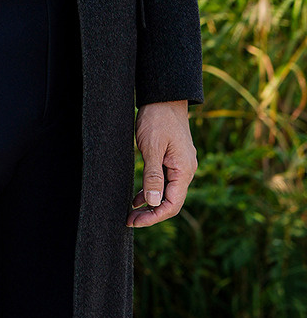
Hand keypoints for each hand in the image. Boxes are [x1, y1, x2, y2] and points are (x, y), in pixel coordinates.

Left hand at [126, 99, 197, 227]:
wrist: (164, 96)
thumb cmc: (157, 118)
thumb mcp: (151, 147)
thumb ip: (153, 176)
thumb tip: (153, 203)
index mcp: (183, 170)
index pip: (172, 204)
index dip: (154, 216)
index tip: (135, 221)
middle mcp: (186, 170)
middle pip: (170, 201)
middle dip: (151, 213)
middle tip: (130, 219)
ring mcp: (181, 164)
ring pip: (167, 192)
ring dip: (151, 203)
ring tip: (132, 212)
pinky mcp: (174, 158)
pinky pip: (165, 180)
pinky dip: (152, 189)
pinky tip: (138, 196)